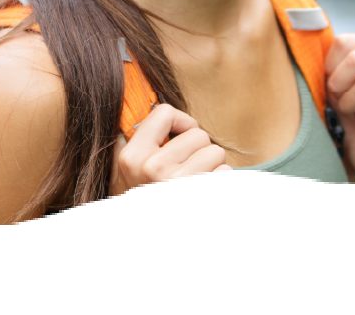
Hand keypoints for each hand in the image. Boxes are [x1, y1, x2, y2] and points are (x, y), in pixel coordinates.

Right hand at [110, 104, 230, 194]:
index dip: (179, 122)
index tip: (178, 137)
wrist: (152, 246)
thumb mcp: (129, 173)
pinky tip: (205, 197)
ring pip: (215, 152)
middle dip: (199, 151)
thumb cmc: (146, 203)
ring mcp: (177, 184)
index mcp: (132, 158)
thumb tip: (155, 107)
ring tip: (195, 185)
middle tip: (186, 173)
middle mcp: (153, 169)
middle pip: (198, 134)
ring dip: (212, 168)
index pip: (163, 112)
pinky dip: (221, 184)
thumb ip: (139, 141)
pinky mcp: (201, 198)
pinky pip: (225, 174)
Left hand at [325, 34, 354, 183]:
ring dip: (350, 104)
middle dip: (339, 85)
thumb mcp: (334, 79)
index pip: (346, 42)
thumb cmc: (346, 109)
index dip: (330, 67)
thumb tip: (311, 32)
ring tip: (353, 113)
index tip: (332, 84)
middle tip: (340, 101)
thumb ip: (330, 56)